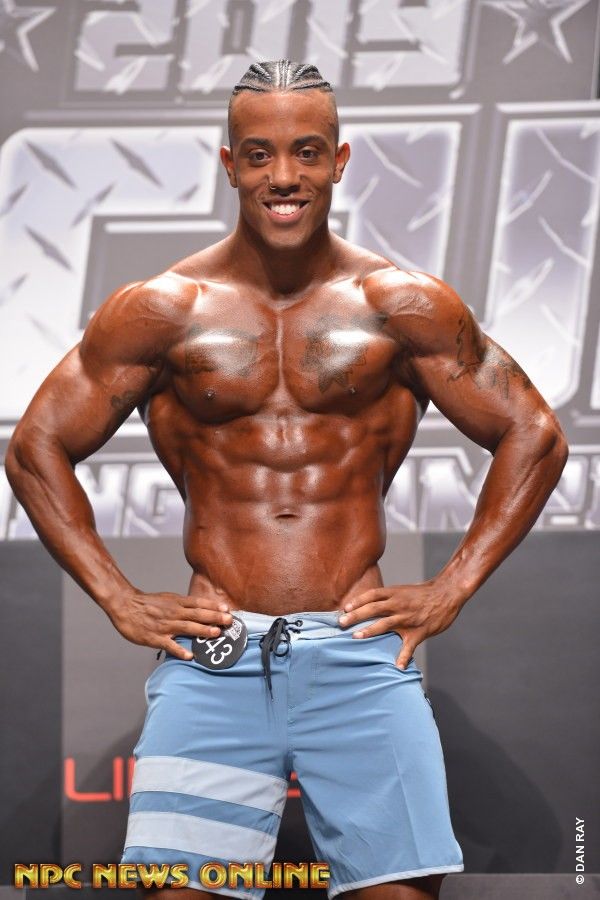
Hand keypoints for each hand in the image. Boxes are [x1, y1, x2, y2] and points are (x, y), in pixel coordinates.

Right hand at [108, 590, 232, 659]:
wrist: (125, 605)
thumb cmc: (147, 603)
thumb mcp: (168, 598)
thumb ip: (183, 605)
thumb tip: (199, 609)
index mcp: (176, 603)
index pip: (198, 603)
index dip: (213, 605)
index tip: (227, 608)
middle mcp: (173, 613)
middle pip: (197, 614)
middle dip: (214, 617)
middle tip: (229, 620)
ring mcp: (165, 625)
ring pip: (187, 627)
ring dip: (202, 630)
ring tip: (216, 633)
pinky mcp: (155, 637)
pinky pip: (169, 645)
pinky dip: (179, 650)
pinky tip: (190, 655)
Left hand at [338, 580, 462, 668]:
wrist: (447, 593)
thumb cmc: (424, 593)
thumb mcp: (403, 591)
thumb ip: (389, 598)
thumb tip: (372, 605)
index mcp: (395, 593)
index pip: (372, 595)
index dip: (358, 601)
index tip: (345, 608)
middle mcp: (398, 604)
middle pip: (373, 608)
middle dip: (356, 616)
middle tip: (341, 623)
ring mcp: (408, 618)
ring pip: (385, 624)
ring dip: (370, 630)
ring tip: (357, 637)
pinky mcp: (419, 631)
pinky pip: (409, 646)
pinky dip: (403, 657)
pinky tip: (397, 667)